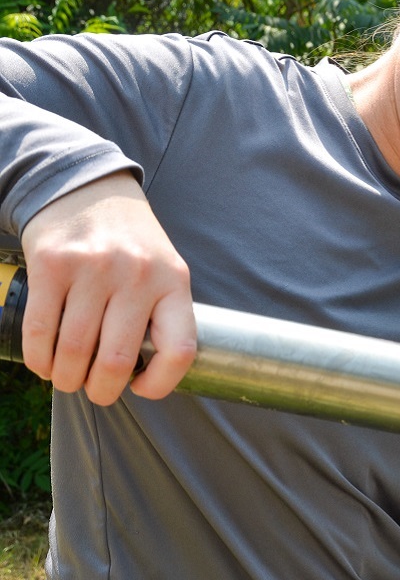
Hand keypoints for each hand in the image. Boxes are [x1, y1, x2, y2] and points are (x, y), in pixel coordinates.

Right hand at [20, 172, 196, 404]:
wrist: (90, 188)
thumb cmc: (132, 241)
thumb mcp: (165, 269)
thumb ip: (162, 313)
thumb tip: (147, 374)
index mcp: (174, 281)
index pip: (179, 349)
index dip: (162, 383)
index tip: (142, 387)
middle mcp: (137, 275)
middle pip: (118, 361)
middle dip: (102, 390)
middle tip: (95, 391)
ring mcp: (94, 269)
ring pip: (76, 352)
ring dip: (67, 378)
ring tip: (68, 378)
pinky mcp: (52, 265)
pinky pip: (41, 330)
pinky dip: (40, 359)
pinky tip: (46, 363)